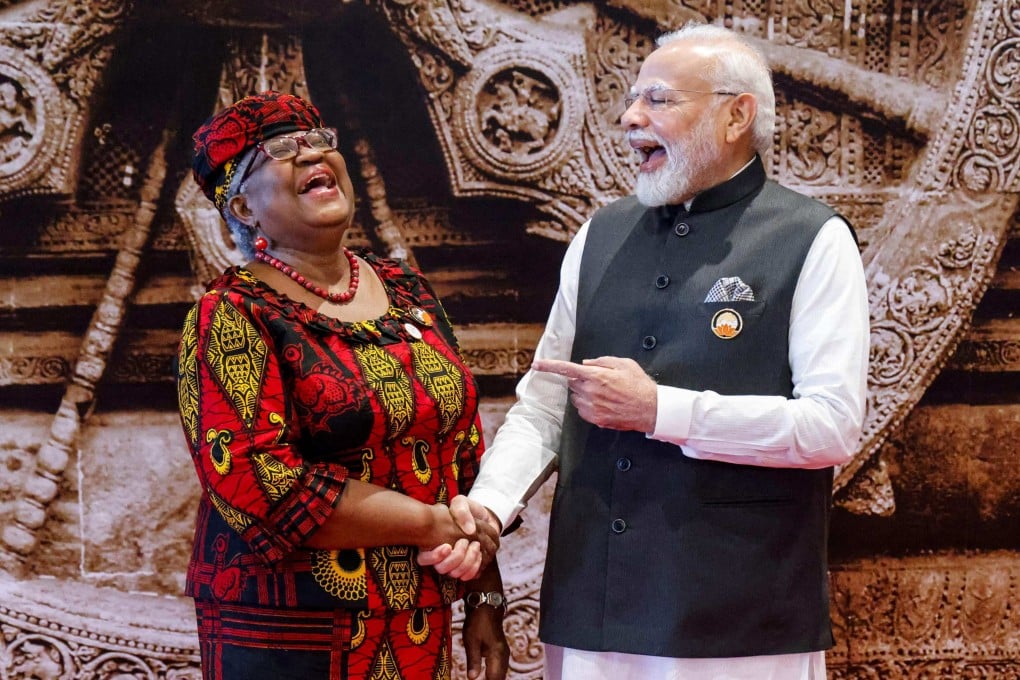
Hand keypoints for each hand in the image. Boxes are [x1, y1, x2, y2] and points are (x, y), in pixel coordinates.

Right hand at [417, 496, 499, 579]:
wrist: (482, 519)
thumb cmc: (467, 511)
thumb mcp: (462, 503)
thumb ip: (462, 511)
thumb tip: (469, 530)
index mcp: (432, 542)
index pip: (423, 559)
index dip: (434, 557)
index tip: (447, 546)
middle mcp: (440, 556)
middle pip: (441, 568)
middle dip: (456, 557)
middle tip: (465, 542)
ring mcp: (453, 564)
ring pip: (455, 574)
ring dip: (467, 561)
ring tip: (475, 545)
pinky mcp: (466, 568)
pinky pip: (468, 576)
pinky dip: (475, 567)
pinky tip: (479, 554)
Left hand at [463, 599, 509, 679]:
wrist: (487, 606)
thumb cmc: (478, 621)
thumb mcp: (471, 641)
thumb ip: (473, 660)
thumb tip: (472, 678)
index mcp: (497, 655)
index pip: (494, 679)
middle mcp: (503, 656)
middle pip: (500, 679)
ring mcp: (504, 654)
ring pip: (501, 674)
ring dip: (493, 679)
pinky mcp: (501, 651)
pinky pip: (499, 668)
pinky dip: (493, 675)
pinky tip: (487, 677)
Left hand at [533, 356, 657, 431]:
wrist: (651, 409)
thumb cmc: (639, 384)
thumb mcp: (624, 364)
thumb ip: (601, 361)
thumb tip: (585, 364)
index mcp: (596, 376)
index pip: (566, 369)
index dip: (549, 366)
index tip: (536, 364)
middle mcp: (590, 392)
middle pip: (572, 383)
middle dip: (580, 380)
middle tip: (600, 381)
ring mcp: (592, 407)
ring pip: (576, 398)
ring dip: (584, 394)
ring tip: (605, 394)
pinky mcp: (595, 419)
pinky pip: (582, 410)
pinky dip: (589, 406)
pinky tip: (605, 404)